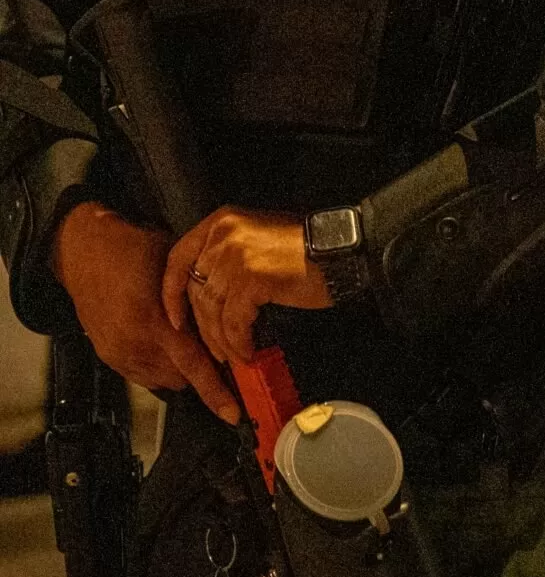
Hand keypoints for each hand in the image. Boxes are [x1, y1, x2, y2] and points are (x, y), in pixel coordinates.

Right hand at [50, 201, 238, 421]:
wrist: (85, 251)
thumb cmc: (135, 251)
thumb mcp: (176, 269)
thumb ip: (197, 301)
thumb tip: (228, 323)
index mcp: (152, 322)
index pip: (193, 366)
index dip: (215, 391)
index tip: (233, 414)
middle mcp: (132, 345)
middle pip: (181, 378)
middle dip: (203, 370)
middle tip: (217, 347)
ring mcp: (117, 354)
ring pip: (164, 380)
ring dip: (181, 369)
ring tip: (188, 340)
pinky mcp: (108, 356)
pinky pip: (144, 375)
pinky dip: (161, 367)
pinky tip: (167, 344)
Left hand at [161, 206, 331, 366]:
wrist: (342, 250)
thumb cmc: (306, 249)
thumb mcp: (258, 239)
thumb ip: (228, 256)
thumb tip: (209, 295)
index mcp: (221, 222)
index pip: (179, 258)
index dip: (171, 292)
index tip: (175, 319)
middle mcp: (223, 235)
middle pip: (196, 291)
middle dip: (203, 327)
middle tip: (214, 350)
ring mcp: (235, 256)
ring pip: (213, 311)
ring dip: (222, 340)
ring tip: (234, 355)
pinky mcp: (250, 279)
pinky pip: (234, 322)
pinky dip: (239, 342)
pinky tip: (248, 351)